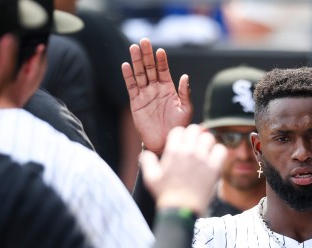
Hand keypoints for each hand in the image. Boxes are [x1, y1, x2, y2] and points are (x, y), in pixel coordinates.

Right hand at [122, 38, 193, 154]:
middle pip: (150, 68)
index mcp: (169, 89)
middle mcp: (156, 89)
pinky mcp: (136, 102)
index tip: (160, 50)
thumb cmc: (178, 127)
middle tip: (143, 41)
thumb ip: (185, 94)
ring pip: (139, 74)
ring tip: (133, 48)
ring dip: (136, 61)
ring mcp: (145, 94)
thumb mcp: (185, 110)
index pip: (163, 70)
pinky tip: (126, 66)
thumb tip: (185, 76)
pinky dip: (128, 76)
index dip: (161, 60)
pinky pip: (131, 87)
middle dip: (147, 55)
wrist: (165, 142)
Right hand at [140, 124, 226, 215]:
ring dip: (207, 142)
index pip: (179, 130)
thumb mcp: (151, 178)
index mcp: (173, 152)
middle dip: (195, 135)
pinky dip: (218, 152)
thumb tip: (145, 153)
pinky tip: (214, 158)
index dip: (181, 135)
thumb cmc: (166, 195)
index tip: (183, 142)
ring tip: (205, 150)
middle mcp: (188, 152)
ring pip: (209, 137)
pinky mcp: (214, 168)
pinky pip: (221, 150)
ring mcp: (202, 159)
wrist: (182, 209)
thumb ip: (147, 162)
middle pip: (195, 130)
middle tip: (195, 144)